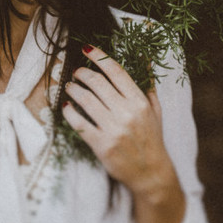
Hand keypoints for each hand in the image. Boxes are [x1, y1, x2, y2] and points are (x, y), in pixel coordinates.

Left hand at [62, 44, 184, 222]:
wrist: (150, 173)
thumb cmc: (152, 138)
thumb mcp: (155, 110)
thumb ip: (147, 84)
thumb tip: (144, 58)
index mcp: (140, 102)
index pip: (116, 72)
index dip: (99, 57)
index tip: (87, 49)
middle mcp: (127, 113)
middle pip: (97, 83)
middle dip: (83, 73)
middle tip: (76, 71)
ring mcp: (113, 129)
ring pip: (85, 100)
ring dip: (73, 89)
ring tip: (69, 86)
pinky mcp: (101, 145)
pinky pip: (79, 123)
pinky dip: (70, 112)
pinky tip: (67, 106)